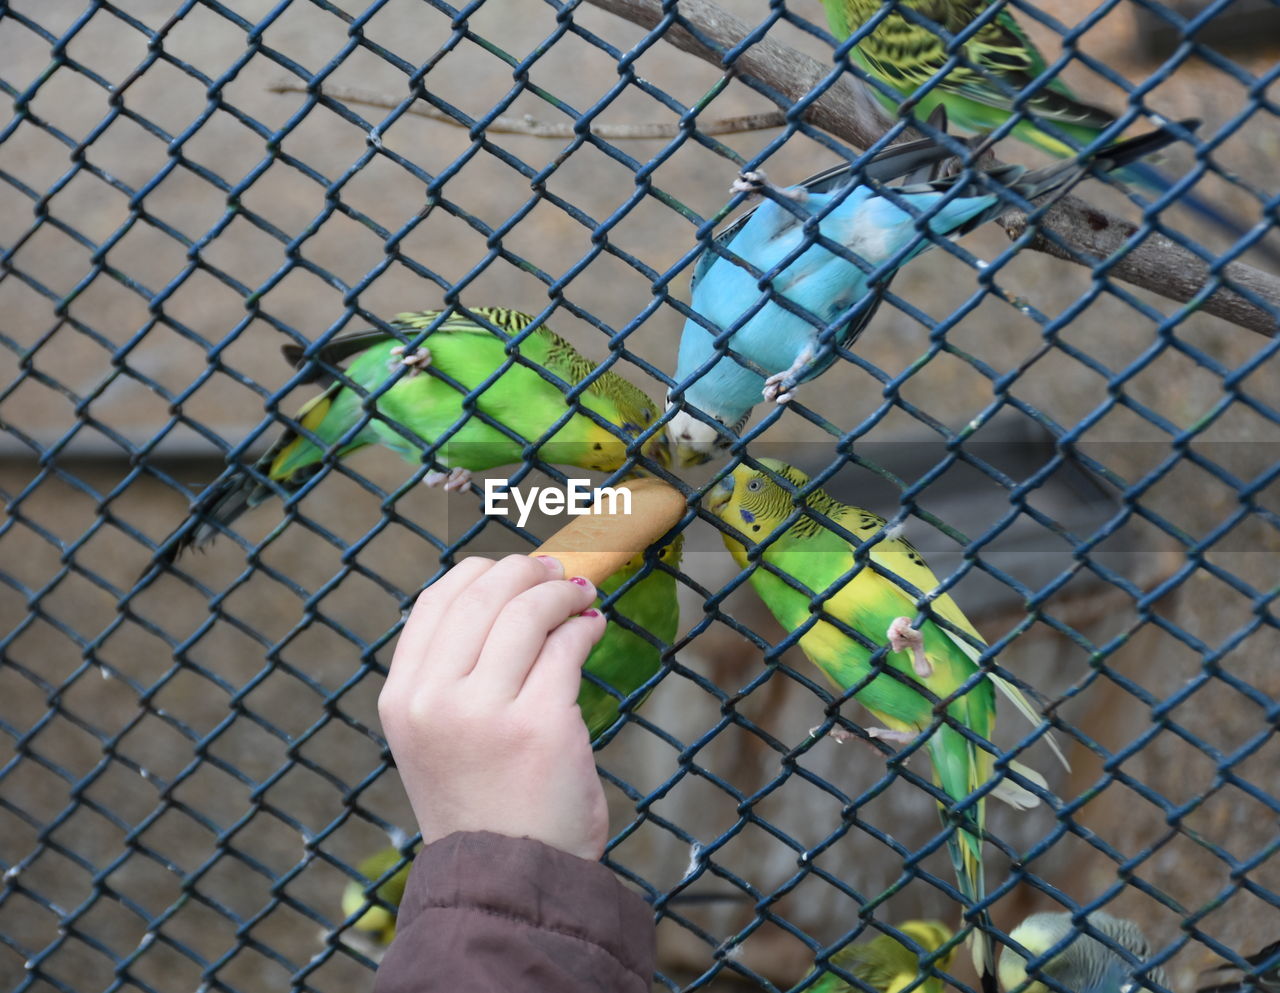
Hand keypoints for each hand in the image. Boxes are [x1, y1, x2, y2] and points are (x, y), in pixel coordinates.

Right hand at [379, 554, 608, 860]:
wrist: (507, 880)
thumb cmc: (482, 804)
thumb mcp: (437, 738)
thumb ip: (452, 675)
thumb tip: (503, 597)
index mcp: (402, 699)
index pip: (434, 602)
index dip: (480, 571)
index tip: (513, 569)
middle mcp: (434, 701)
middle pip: (482, 596)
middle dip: (526, 572)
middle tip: (557, 571)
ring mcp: (485, 712)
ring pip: (527, 613)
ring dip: (562, 593)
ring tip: (581, 597)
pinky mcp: (541, 724)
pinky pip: (567, 647)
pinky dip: (585, 628)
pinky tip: (593, 629)